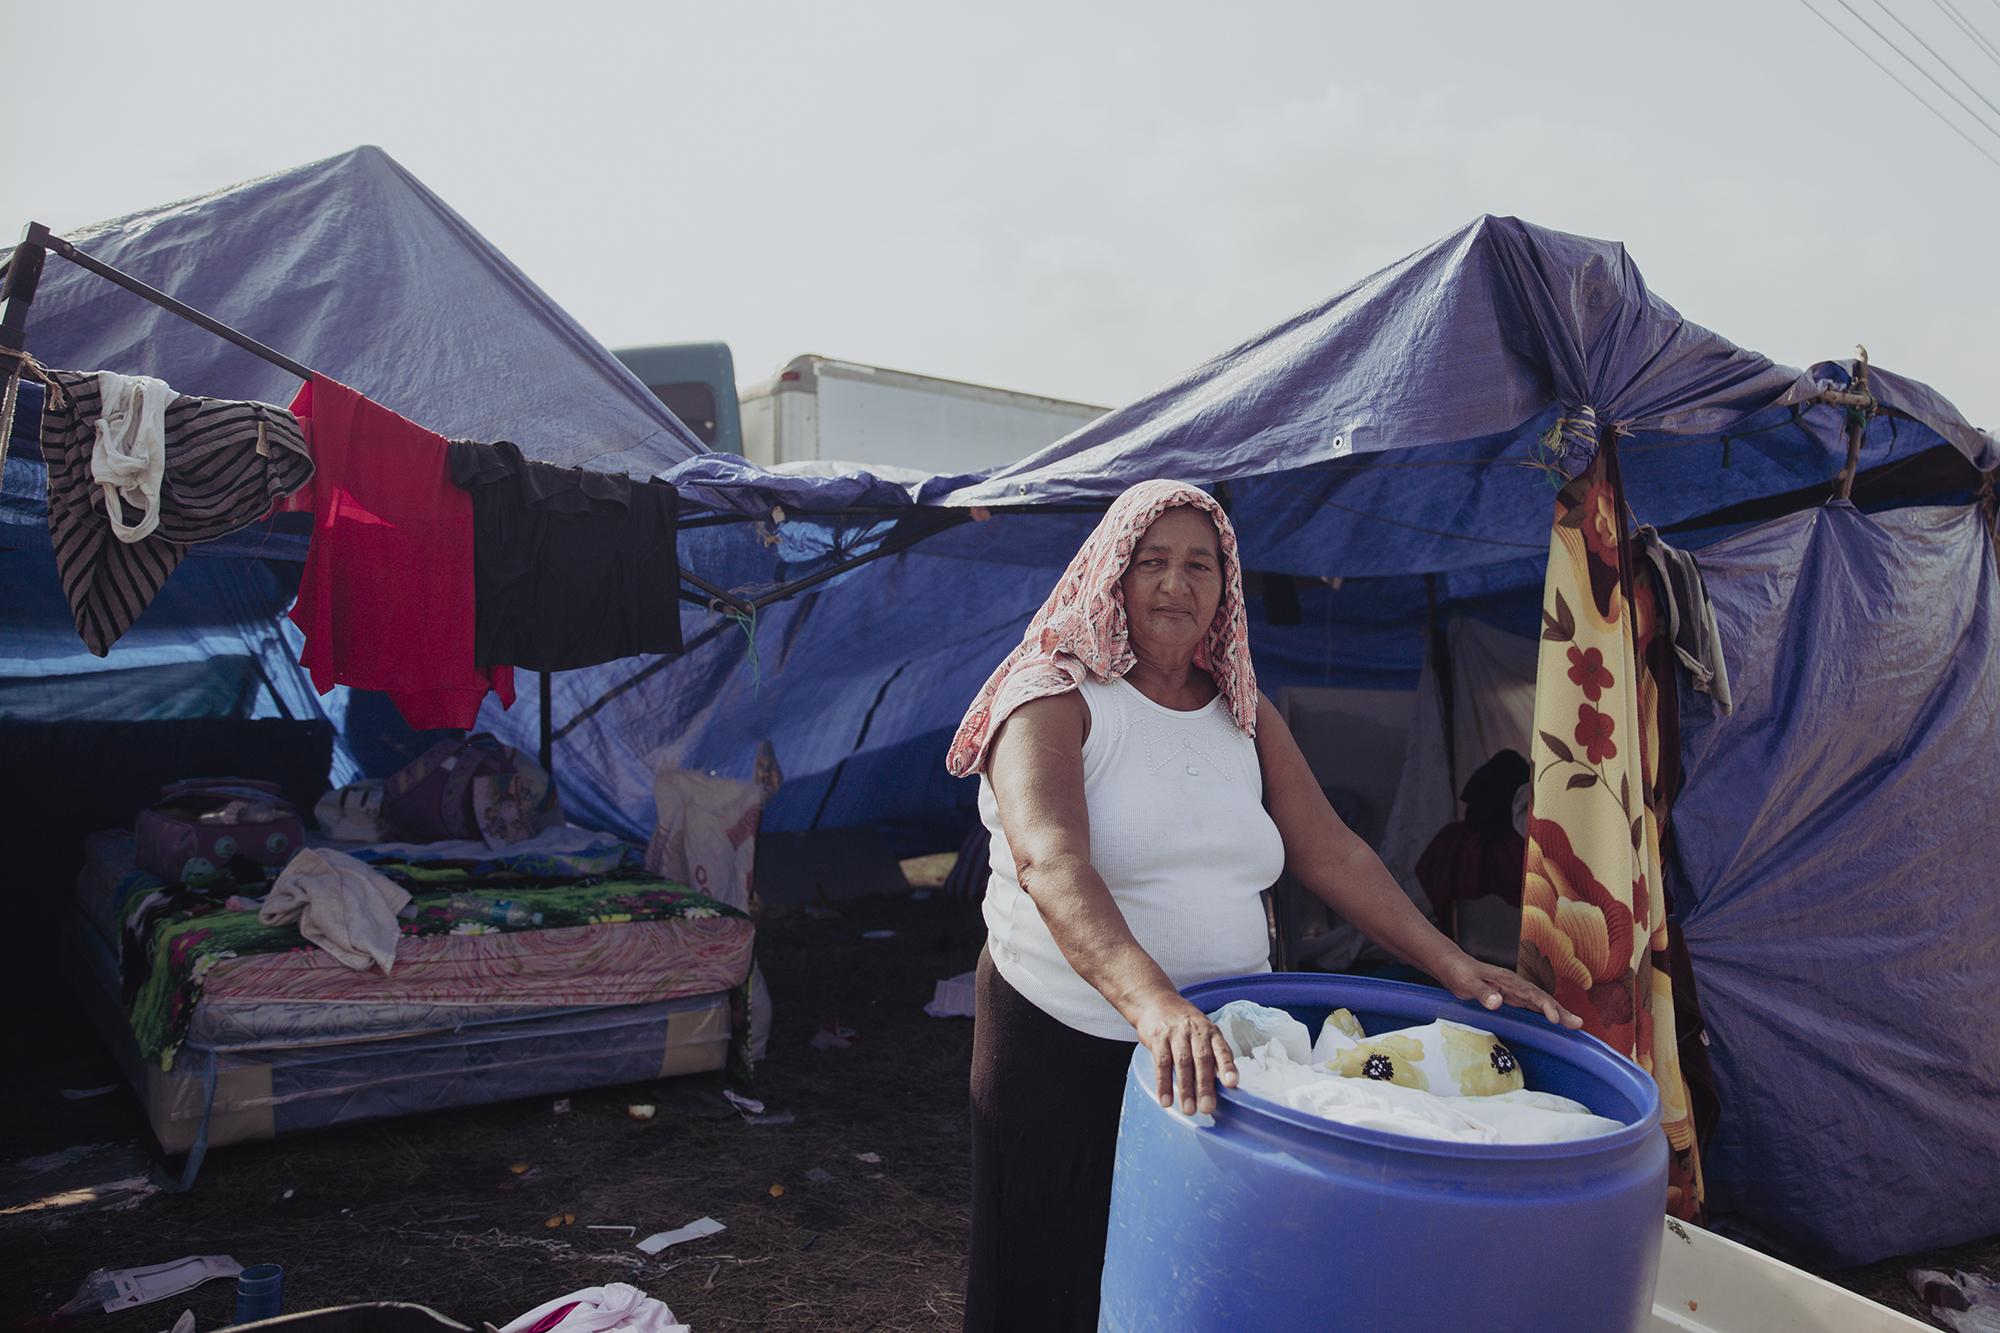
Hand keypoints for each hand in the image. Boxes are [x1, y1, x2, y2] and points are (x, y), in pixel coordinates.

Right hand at [1131, 993, 1238, 1115]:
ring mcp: (1176, 1034)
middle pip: (1202, 1059)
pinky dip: (1163, 1084)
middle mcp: (1195, 1031)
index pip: (1222, 1050)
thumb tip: (1223, 1085)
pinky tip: (1166, 1100)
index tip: (1232, 1083)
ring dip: (1185, 1088)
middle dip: (1205, 1085)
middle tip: (1207, 1108)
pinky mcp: (1158, 1038)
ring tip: (1188, 1109)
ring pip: (1182, 1063)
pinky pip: (1161, 1063)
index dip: (1227, 1066)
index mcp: (1211, 1032)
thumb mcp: (1203, 1034)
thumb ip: (1212, 1055)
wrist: (1156, 1002)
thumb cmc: (1185, 1025)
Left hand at [1435, 951, 1583, 1028]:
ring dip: (1557, 1013)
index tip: (1555, 1019)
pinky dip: (1544, 1013)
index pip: (1532, 994)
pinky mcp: (1510, 996)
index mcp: (1508, 981)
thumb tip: (1498, 1002)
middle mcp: (1515, 985)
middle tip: (1578, 1024)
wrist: (1453, 966)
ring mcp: (1513, 991)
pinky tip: (1552, 1021)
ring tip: (1574, 1024)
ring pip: (1539, 1002)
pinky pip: (1531, 1005)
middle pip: (1542, 998)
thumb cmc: (1459, 973)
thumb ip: (1482, 992)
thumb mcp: (1467, 983)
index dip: (1545, 1006)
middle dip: (1560, 1011)